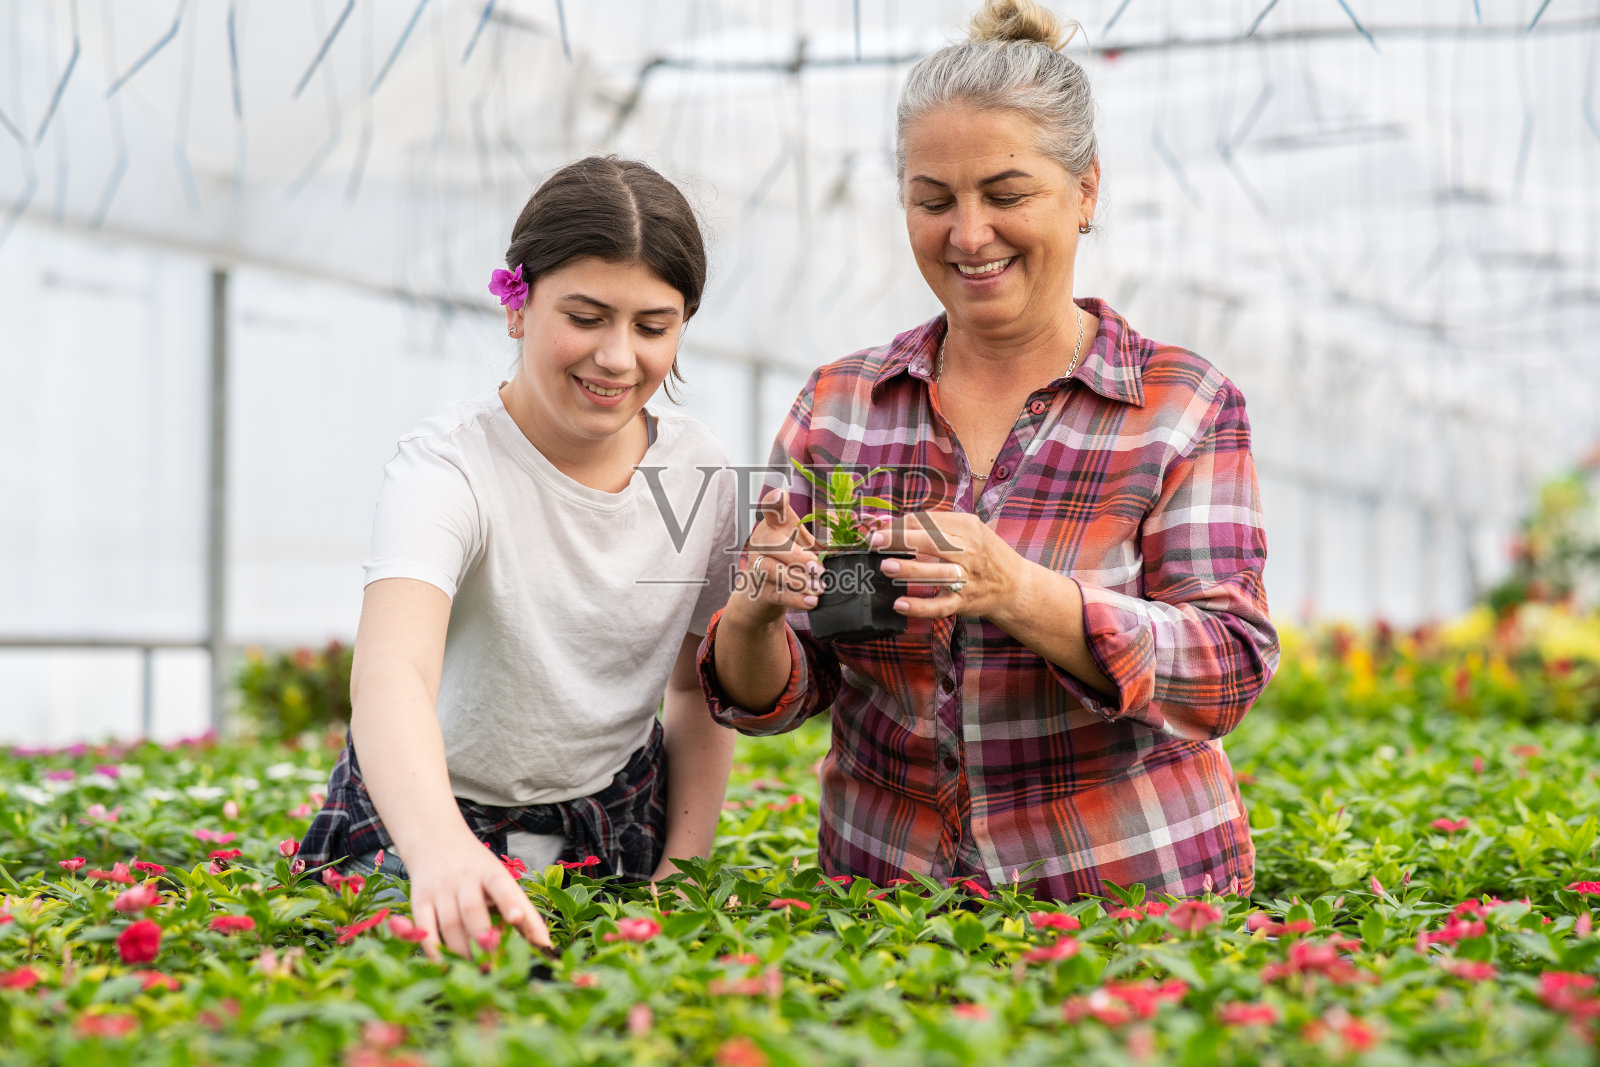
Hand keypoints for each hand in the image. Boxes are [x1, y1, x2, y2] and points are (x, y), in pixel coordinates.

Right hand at [403, 832, 552, 960]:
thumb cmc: (477, 869)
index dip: (509, 901)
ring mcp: (440, 890)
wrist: (435, 841)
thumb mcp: (501, 879)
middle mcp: (463, 879)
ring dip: (462, 951)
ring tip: (476, 971)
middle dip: (482, 937)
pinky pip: (425, 928)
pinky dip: (434, 949)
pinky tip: (445, 964)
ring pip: (449, 924)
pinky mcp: (419, 901)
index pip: (501, 885)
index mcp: (490, 872)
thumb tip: (545, 945)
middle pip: (472, 909)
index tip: (516, 918)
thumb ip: (523, 909)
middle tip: (493, 963)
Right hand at [723, 489, 823, 627]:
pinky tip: (812, 602)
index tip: (781, 495)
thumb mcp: (810, 547)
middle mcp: (762, 542)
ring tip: (819, 588)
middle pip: (774, 543)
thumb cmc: (792, 564)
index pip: (771, 508)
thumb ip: (830, 540)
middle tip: (819, 569)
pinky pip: (777, 594)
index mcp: (776, 526)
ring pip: (771, 569)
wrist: (766, 595)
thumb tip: (864, 534)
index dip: (774, 501)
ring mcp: (757, 566)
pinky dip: (796, 599)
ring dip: (798, 579)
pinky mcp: (759, 591)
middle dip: (798, 556)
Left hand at [869, 511, 1030, 620]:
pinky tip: (900, 604)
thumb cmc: (984, 553)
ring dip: (910, 570)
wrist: (1016, 585)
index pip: (929, 522)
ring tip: (886, 567)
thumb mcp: (968, 530)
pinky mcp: (964, 602)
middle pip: (932, 542)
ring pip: (937, 574)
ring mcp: (968, 578)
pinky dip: (920, 607)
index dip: (901, 524)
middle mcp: (969, 552)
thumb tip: (891, 523)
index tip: (880, 530)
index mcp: (968, 528)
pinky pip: (940, 606)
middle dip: (901, 540)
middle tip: (875, 541)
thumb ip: (934, 526)